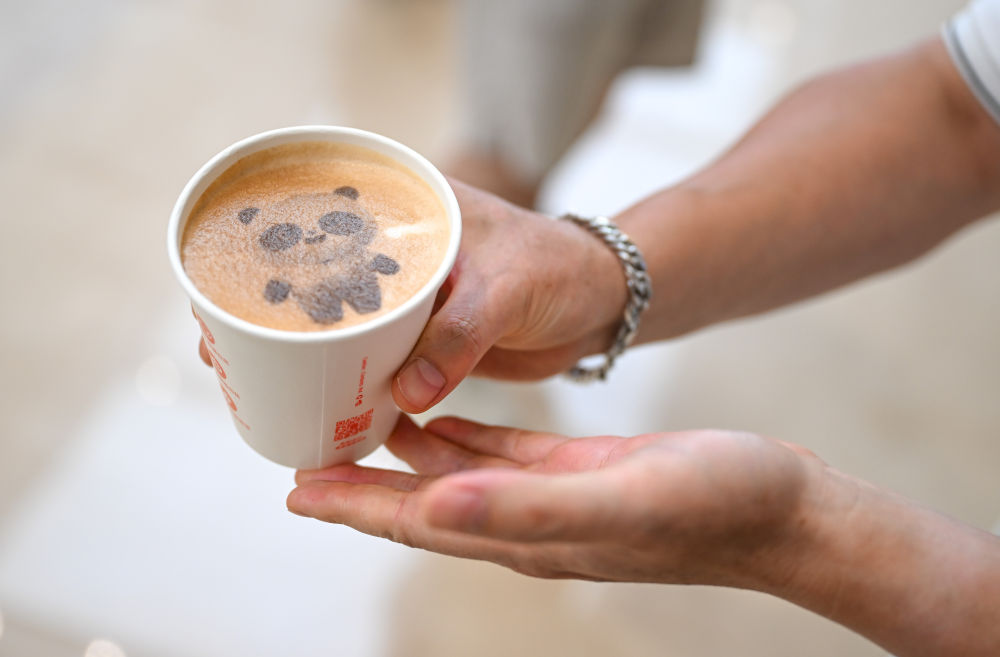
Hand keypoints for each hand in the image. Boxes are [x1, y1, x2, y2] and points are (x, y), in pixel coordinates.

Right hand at [194, 180, 627, 404]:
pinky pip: (373, 354)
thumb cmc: (560, 271)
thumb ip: (459, 336)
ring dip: (299, 348)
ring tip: (250, 376)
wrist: (600, 305)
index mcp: (412, 209)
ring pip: (337, 319)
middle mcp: (400, 248)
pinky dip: (345, 375)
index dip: (263, 248)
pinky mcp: (424, 335)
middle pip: (312, 273)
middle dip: (265, 307)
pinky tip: (315, 398)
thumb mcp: (509, 291)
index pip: (318, 216)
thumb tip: (403, 395)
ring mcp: (409, 295)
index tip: (220, 284)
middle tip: (218, 344)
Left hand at [286, 415, 822, 586]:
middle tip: (305, 461)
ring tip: (356, 432)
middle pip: (420, 504)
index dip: (355, 510)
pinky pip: (501, 452)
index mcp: (525, 532)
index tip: (297, 491)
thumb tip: (433, 504)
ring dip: (403, 460)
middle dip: (362, 487)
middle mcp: (527, 519)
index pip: (416, 524)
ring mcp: (552, 495)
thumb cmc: (716, 507)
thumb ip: (525, 504)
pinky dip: (461, 438)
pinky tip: (438, 420)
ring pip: (455, 476)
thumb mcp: (620, 498)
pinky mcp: (579, 469)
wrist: (785, 507)